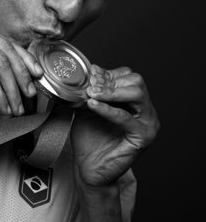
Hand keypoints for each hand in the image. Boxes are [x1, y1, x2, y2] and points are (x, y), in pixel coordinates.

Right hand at [0, 14, 43, 123]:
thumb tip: (28, 74)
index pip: (1, 40)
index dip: (23, 58)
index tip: (36, 75)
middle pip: (4, 48)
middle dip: (22, 74)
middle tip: (30, 94)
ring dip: (12, 88)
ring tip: (17, 106)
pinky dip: (0, 92)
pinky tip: (3, 106)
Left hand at [71, 64, 159, 187]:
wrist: (88, 166)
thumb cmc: (90, 137)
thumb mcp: (87, 105)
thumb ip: (92, 89)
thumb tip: (92, 68)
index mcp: (135, 101)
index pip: (128, 76)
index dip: (108, 74)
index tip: (90, 75)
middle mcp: (145, 110)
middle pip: (136, 82)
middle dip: (110, 81)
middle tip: (91, 86)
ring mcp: (148, 123)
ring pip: (137, 94)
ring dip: (111, 92)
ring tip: (92, 94)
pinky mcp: (143, 137)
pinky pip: (126, 118)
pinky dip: (108, 109)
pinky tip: (93, 105)